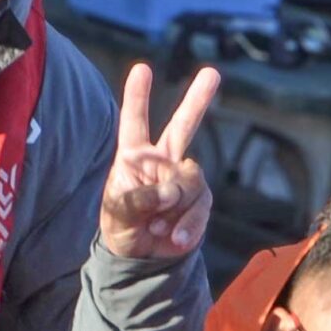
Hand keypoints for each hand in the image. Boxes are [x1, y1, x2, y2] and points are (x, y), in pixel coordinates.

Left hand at [98, 62, 217, 259]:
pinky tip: (174, 239)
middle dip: (198, 99)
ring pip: (192, 182)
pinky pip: (201, 208)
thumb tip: (170, 193)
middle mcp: (162, 161)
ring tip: (157, 229)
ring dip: (177, 209)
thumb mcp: (117, 214)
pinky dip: (188, 226)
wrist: (140, 260)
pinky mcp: (199, 202)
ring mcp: (183, 181)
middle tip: (213, 73)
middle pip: (183, 126)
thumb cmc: (121, 228)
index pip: (135, 122)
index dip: (138, 97)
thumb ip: (138, 200)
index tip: (142, 69)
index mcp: (134, 157)